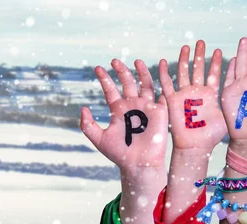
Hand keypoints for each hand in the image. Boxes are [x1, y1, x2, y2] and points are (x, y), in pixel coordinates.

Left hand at [81, 59, 167, 222]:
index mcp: (118, 110)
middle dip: (121, 71)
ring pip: (145, 84)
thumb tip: (83, 108)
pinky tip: (161, 69)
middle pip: (127, 83)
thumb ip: (88, 125)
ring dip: (141, 72)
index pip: (111, 90)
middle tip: (114, 60)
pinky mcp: (159, 111)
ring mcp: (147, 107)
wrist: (139, 164)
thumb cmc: (120, 154)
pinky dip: (163, 81)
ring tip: (135, 61)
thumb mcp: (99, 139)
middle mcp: (132, 106)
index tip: (97, 68)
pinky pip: (161, 93)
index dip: (104, 79)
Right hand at [158, 40, 226, 151]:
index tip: (217, 50)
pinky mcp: (173, 101)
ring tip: (186, 47)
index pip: (213, 74)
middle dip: (199, 55)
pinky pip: (167, 85)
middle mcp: (197, 93)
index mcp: (210, 95)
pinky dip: (164, 74)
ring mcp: (184, 95)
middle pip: (198, 69)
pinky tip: (164, 62)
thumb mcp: (227, 117)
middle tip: (201, 42)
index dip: (215, 63)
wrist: (196, 147)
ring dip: (184, 60)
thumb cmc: (212, 136)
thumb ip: (234, 104)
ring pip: (184, 73)